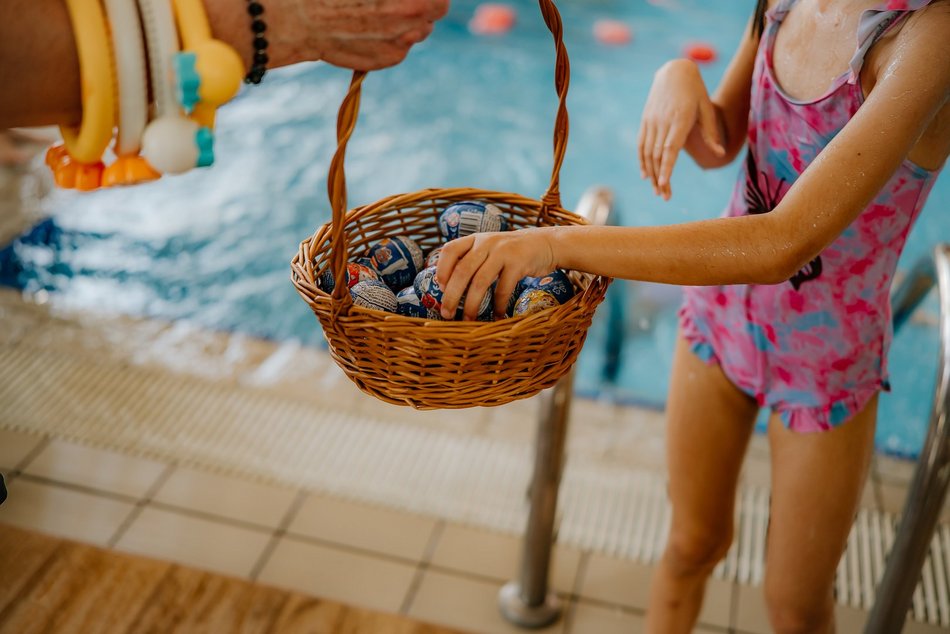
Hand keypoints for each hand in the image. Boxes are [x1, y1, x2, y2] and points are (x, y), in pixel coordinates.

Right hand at [283, 0, 449, 69]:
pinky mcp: (390, 58)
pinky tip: (368, 26)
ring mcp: (402, 42)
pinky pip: (403, 45)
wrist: (303, 20)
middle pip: (437, 9)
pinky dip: (393, 36)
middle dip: (425, 2)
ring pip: (421, 29)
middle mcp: (411, 19)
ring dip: (409, 20)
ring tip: (378, 11)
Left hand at [436, 228, 557, 320]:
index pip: (451, 249)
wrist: (545, 244)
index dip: (442, 268)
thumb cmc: (512, 251)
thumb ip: (473, 258)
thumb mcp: (491, 247)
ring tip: (468, 319)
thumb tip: (450, 286)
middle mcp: (486, 243)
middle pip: (462, 270)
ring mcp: (502, 252)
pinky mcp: (518, 263)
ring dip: (472, 304)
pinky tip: (497, 315)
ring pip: (480, 281)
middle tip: (447, 313)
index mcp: (476, 239)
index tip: (440, 287)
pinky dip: (498, 305)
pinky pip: (503, 288)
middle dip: (452, 295)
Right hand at [638, 59, 724, 199]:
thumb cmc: (696, 92)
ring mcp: (652, 121)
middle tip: (664, 196)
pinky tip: (645, 175)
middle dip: (660, 178)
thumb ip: (711, 134)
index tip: (664, 184)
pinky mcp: (645, 120)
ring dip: (651, 173)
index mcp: (680, 119)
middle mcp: (663, 121)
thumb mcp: (707, 109)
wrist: (674, 71)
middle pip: (658, 155)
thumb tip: (720, 154)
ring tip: (657, 190)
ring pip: (648, 152)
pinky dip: (642, 161)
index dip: (666, 167)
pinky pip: (641, 144)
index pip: (670, 148)